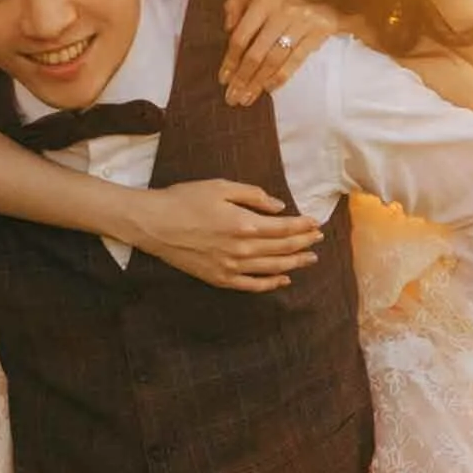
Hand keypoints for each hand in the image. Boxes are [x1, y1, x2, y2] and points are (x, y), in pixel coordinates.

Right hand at [136, 179, 323, 292]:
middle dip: (303, 243)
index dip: (303, 226)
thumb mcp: (221, 187)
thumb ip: (253, 196)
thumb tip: (279, 207)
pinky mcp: (219, 278)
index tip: (316, 223)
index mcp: (243, 224)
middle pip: (282, 249)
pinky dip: (270, 284)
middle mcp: (241, 249)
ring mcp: (230, 267)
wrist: (154, 223)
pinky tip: (283, 280)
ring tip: (310, 259)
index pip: (284, 229)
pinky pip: (252, 285)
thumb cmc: (185, 200)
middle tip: (318, 239)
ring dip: (294, 263)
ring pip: (272, 268)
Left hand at [219, 0, 352, 107]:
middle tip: (233, 98)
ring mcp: (303, 20)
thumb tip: (228, 30)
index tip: (223, 79)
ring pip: (275, 59)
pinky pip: (296, 60)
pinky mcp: (321, 30)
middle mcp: (283, 8)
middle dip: (243, 78)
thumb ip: (237, 5)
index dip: (231, 60)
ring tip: (247, 98)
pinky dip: (281, 76)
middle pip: (257, 52)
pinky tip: (268, 88)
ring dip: (258, 82)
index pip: (242, 36)